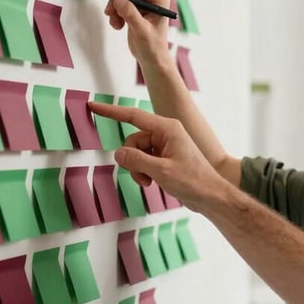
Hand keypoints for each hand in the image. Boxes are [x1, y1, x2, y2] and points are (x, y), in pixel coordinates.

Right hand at [87, 101, 226, 211]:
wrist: (210, 197)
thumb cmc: (193, 181)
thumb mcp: (161, 171)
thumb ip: (136, 160)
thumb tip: (118, 153)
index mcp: (167, 128)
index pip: (133, 116)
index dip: (111, 112)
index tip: (93, 106)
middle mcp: (166, 133)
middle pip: (133, 140)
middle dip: (132, 159)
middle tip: (144, 177)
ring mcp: (165, 146)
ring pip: (136, 153)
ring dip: (138, 169)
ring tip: (150, 181)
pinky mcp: (164, 157)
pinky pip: (143, 160)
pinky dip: (143, 172)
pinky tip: (154, 182)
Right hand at [104, 0, 171, 64]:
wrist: (151, 58)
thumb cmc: (153, 46)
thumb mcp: (141, 30)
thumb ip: (131, 14)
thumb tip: (118, 0)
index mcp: (160, 0)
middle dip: (118, 0)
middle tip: (110, 12)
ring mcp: (143, 5)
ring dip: (115, 9)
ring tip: (115, 23)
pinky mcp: (134, 11)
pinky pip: (120, 5)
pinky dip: (115, 14)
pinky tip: (118, 26)